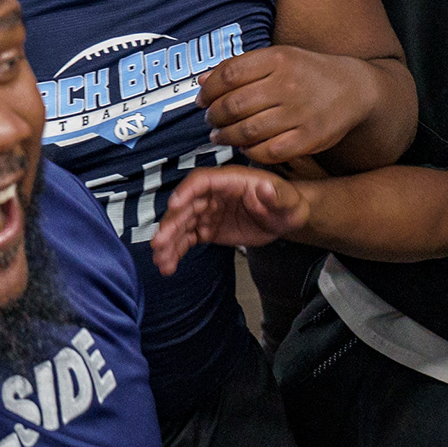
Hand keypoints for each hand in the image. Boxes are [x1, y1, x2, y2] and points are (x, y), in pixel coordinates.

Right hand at [151, 166, 308, 274]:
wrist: (285, 218)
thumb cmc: (287, 203)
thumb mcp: (287, 200)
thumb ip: (275, 195)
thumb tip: (265, 187)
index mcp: (230, 181)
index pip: (202, 181)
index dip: (187, 191)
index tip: (174, 205)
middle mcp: (214, 194)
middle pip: (186, 205)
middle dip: (171, 224)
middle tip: (160, 243)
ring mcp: (208, 211)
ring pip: (182, 224)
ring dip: (169, 241)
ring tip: (161, 260)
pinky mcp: (207, 229)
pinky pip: (187, 238)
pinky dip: (176, 251)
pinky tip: (168, 265)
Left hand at [199, 46, 378, 164]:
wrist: (354, 89)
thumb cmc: (309, 73)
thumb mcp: (279, 57)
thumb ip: (242, 67)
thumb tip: (203, 81)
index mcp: (279, 58)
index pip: (228, 75)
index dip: (208, 90)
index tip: (203, 100)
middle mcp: (288, 84)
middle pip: (233, 105)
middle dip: (214, 116)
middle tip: (210, 121)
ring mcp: (299, 113)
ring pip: (246, 130)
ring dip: (226, 136)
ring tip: (221, 136)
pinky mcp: (308, 138)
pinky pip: (267, 151)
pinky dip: (249, 151)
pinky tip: (245, 147)